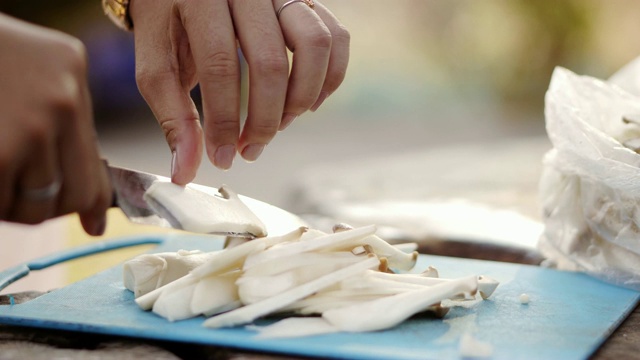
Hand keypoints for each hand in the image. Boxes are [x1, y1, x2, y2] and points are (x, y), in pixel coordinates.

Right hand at [0, 14, 110, 234]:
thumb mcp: (35, 75)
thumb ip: (66, 129)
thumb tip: (95, 223)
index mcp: (73, 77)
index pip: (97, 169)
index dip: (91, 206)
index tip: (93, 225)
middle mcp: (62, 103)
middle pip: (72, 197)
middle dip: (47, 207)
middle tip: (19, 190)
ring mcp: (29, 128)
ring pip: (34, 209)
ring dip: (11, 202)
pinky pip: (3, 203)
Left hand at [129, 0, 349, 183]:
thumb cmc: (169, 24)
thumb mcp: (157, 64)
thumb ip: (172, 116)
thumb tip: (186, 171)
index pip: (220, 65)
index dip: (224, 120)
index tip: (222, 156)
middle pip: (271, 62)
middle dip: (264, 119)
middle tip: (250, 148)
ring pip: (314, 44)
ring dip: (302, 98)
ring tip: (280, 124)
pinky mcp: (305, 0)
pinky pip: (336, 35)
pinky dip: (331, 75)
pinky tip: (308, 103)